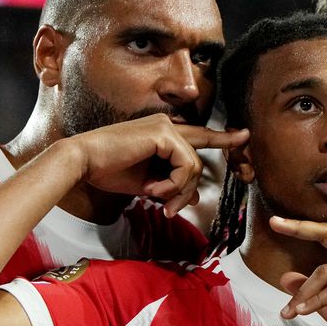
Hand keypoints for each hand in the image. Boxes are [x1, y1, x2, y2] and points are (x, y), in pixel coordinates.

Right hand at [75, 115, 248, 216]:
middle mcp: (167, 125)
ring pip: (195, 166)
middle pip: (202, 151)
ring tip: (158, 201)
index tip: (243, 136)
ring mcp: (166, 126)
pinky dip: (174, 184)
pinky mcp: (164, 133)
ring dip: (179, 191)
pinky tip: (153, 190)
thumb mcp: (149, 184)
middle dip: (202, 173)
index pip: (198, 137)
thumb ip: (173, 186)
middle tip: (183, 199)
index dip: (222, 138)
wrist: (83, 164)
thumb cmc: (109, 172)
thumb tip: (196, 197)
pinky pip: (187, 165)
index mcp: (162, 133)